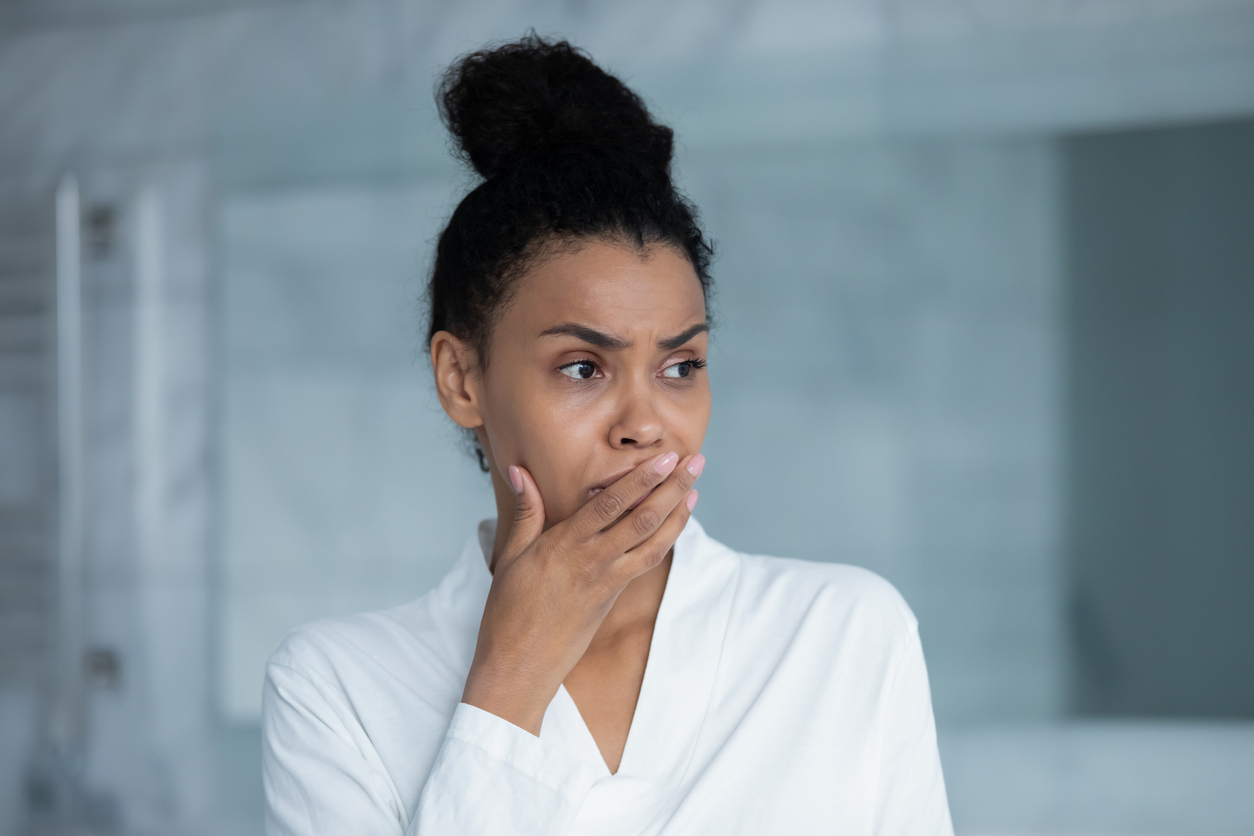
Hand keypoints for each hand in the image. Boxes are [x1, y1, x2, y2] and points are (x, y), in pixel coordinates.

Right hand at [461, 451, 703, 733]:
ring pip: (653, 543)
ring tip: (695, 489)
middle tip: (697, 462)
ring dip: (678, 515)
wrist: (519, 666)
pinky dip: (665, 540)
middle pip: (643, 518)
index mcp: (565, 545)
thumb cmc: (508, 611)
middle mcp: (592, 561)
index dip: (643, 479)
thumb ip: (525, 511)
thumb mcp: (511, 555)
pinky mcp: (612, 598)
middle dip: (673, 488)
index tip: (667, 457)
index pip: (612, 503)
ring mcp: (607, 581)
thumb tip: (519, 470)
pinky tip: (675, 524)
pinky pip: (645, 564)